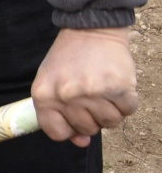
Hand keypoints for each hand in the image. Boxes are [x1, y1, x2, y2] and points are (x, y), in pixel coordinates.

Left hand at [32, 27, 138, 146]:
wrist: (90, 30)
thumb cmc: (68, 59)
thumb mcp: (52, 84)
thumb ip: (60, 115)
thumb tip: (81, 142)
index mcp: (44, 95)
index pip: (57, 133)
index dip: (69, 129)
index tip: (73, 117)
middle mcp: (66, 95)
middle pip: (87, 128)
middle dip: (92, 116)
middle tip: (90, 94)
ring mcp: (93, 92)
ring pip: (110, 123)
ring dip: (111, 110)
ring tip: (103, 90)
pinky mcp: (118, 87)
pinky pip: (128, 111)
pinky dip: (126, 102)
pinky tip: (117, 86)